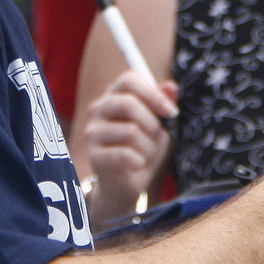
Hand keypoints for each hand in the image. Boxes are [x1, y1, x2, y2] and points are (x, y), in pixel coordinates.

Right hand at [83, 71, 177, 216]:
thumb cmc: (143, 148)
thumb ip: (163, 103)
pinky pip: (125, 154)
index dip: (153, 94)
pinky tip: (136, 165)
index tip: (171, 112)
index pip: (129, 80)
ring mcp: (92, 133)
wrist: (127, 184)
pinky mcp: (94, 156)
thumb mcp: (158, 123)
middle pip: (127, 104)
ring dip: (148, 147)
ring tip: (145, 154)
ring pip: (130, 131)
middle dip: (152, 124)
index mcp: (113, 96)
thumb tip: (171, 86)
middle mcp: (97, 110)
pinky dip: (140, 162)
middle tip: (156, 138)